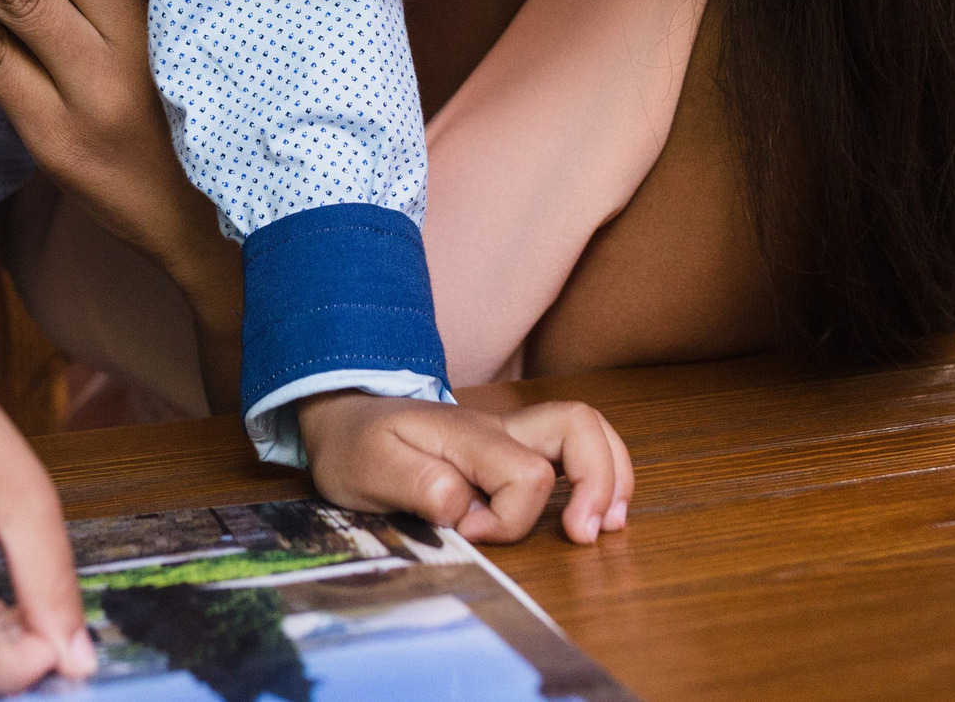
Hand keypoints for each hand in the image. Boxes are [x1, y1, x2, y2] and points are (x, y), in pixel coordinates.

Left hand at [297, 393, 634, 545]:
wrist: (345, 419)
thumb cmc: (356, 446)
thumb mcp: (367, 469)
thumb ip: (417, 485)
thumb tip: (465, 508)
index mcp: (468, 435)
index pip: (524, 475)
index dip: (508, 518)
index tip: (467, 534)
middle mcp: (499, 429)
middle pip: (577, 426)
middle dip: (597, 483)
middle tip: (584, 535)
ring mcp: (510, 436)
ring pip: (584, 430)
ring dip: (610, 475)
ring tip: (608, 525)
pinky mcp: (511, 450)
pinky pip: (572, 447)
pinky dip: (599, 474)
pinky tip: (597, 511)